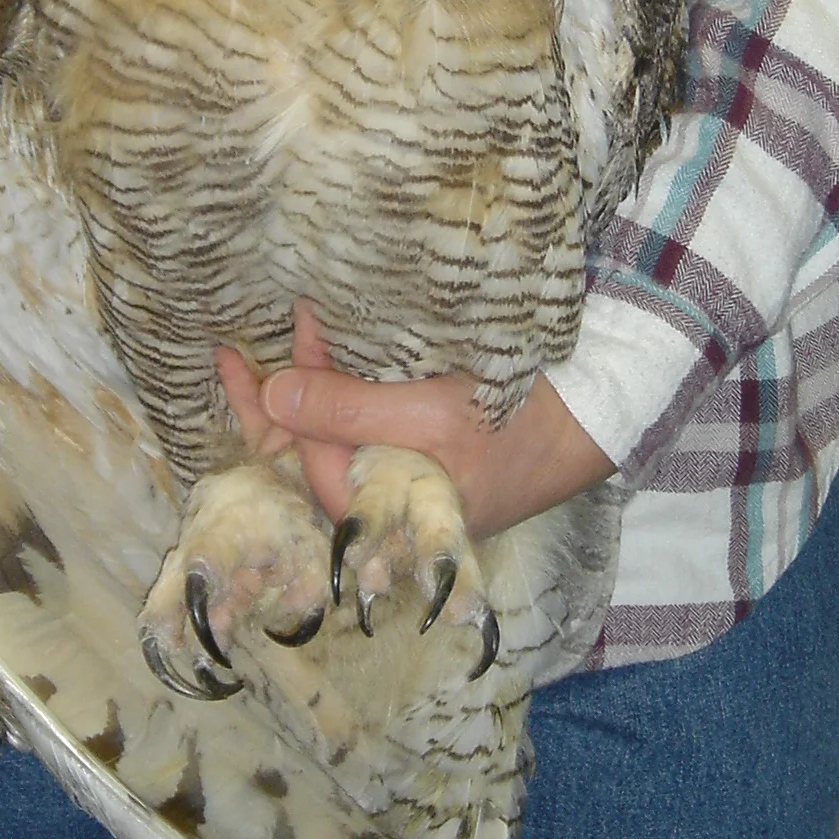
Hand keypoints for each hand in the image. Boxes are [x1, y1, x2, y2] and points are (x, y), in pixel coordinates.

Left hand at [216, 304, 612, 542]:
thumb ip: (349, 409)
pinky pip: (372, 421)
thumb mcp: (429, 416)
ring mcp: (408, 474)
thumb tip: (272, 395)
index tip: (299, 326)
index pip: (308, 455)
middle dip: (279, 400)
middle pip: (314, 451)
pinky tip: (338, 353)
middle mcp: (389, 500)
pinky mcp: (430, 448)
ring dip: (316, 387)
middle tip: (239, 353)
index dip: (289, 394)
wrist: (599, 416)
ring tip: (291, 339)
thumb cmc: (519, 426)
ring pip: (340, 433)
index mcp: (384, 512)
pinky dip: (351, 386)